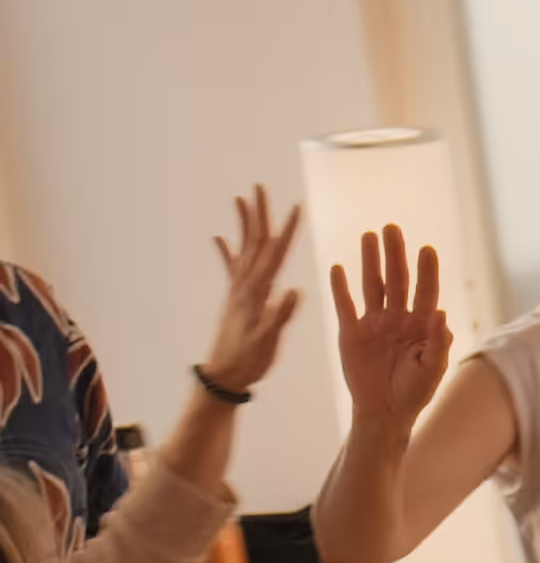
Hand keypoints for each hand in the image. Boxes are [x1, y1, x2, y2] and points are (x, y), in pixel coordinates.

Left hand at [199, 186, 304, 395]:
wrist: (222, 375)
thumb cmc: (249, 360)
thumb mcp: (268, 340)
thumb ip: (280, 316)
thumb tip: (295, 291)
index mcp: (257, 292)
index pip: (276, 255)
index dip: (287, 231)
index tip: (297, 207)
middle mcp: (245, 284)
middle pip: (255, 241)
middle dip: (258, 214)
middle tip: (258, 187)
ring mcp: (237, 289)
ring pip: (243, 248)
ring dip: (244, 224)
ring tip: (241, 199)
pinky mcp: (233, 298)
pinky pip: (230, 268)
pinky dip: (225, 251)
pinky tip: (219, 238)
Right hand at [326, 225, 450, 429]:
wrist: (384, 413)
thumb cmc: (415, 391)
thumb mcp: (433, 369)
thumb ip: (438, 342)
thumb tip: (441, 313)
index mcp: (421, 325)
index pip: (426, 291)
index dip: (427, 270)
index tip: (427, 248)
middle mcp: (398, 318)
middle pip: (397, 280)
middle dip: (395, 254)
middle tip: (392, 228)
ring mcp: (374, 324)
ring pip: (372, 286)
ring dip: (370, 261)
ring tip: (369, 235)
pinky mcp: (351, 333)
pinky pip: (345, 306)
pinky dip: (341, 288)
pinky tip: (338, 268)